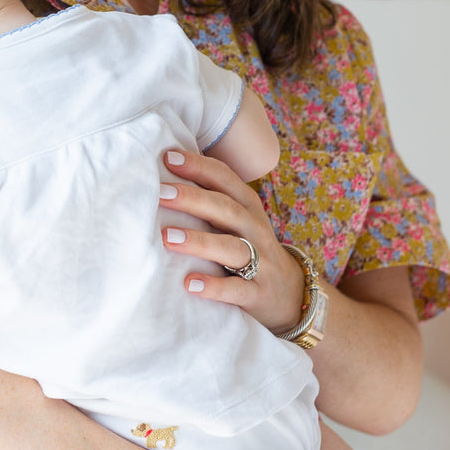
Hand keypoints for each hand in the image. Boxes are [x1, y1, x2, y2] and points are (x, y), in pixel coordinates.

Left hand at [159, 149, 303, 332]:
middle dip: (192, 199)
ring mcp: (260, 262)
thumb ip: (209, 200)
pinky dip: (214, 287)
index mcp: (247, 207)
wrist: (290, 293)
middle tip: (160, 193)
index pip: (224, 179)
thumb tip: (163, 177)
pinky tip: (190, 283)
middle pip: (225, 209)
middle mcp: (254, 229)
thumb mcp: (238, 219)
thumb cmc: (249, 247)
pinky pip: (237, 289)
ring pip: (231, 248)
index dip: (199, 167)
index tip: (168, 157)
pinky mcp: (257, 293)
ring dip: (199, 242)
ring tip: (167, 237)